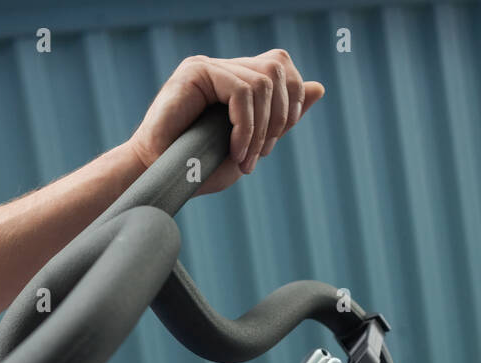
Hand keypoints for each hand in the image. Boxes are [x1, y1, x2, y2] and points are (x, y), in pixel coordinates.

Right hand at [128, 50, 324, 194]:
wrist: (159, 178)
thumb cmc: (198, 168)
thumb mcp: (252, 143)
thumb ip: (283, 117)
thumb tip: (320, 87)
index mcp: (237, 79)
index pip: (282, 68)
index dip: (291, 103)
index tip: (270, 145)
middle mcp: (223, 67)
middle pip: (278, 68)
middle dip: (280, 116)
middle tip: (260, 154)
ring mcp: (208, 66)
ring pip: (262, 82)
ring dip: (261, 129)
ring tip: (244, 159)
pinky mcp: (195, 72)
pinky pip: (241, 91)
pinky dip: (246, 126)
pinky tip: (235, 151)